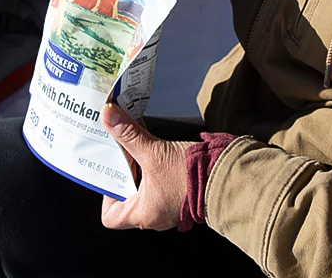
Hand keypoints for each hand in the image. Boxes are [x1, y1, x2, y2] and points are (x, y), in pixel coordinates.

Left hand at [100, 103, 190, 230]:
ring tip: (136, 145)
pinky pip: (160, 182)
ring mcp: (169, 206)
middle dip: (124, 173)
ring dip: (140, 166)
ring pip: (144, 188)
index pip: (111, 217)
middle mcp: (155, 215)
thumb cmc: (191, 175)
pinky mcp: (181, 193)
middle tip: (120, 151)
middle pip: (127, 198)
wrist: (226, 175)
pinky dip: (154, 166)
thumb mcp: (155, 152)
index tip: (110, 173)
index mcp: (143, 214)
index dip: (106, 196)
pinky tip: (155, 146)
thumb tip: (108, 115)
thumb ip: (129, 134)